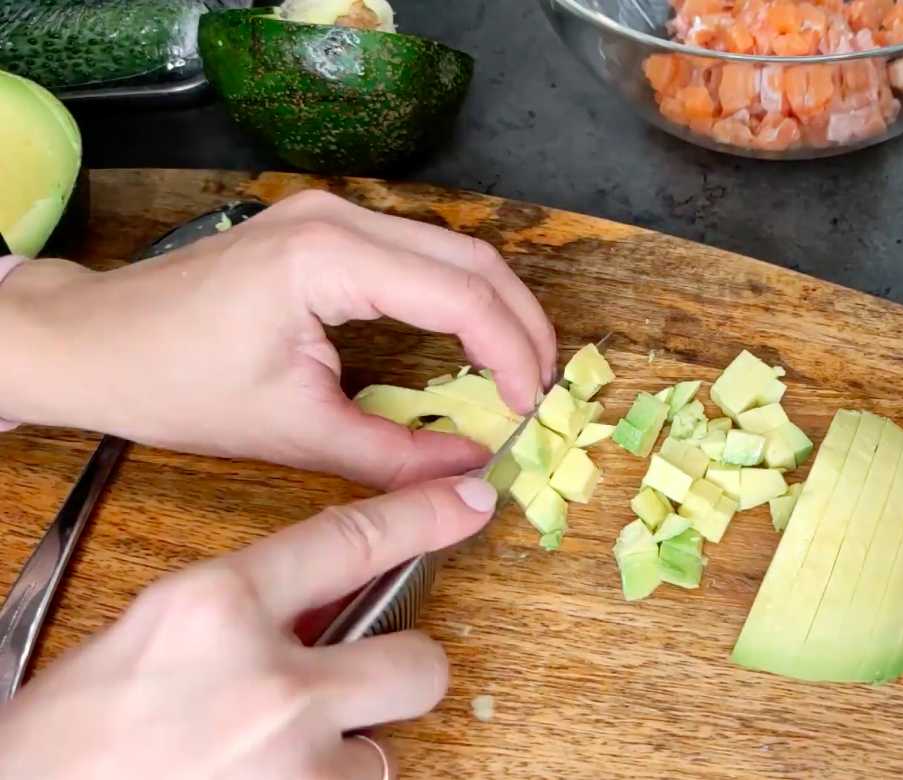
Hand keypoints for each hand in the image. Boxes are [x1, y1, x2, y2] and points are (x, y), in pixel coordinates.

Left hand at [0, 190, 556, 488]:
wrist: (92, 344)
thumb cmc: (174, 385)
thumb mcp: (294, 433)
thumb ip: (395, 456)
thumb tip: (474, 471)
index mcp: (329, 258)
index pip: (461, 294)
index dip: (513, 354)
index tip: (529, 412)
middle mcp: (339, 216)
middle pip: (474, 258)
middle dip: (523, 325)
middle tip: (543, 392)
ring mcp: (330, 212)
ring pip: (453, 248)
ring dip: (495, 307)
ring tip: (518, 371)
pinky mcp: (324, 227)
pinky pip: (418, 253)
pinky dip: (457, 296)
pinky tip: (469, 342)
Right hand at [0, 475, 496, 779]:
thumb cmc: (69, 738)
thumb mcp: (153, 638)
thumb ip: (243, 613)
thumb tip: (325, 609)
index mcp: (213, 608)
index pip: (350, 540)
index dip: (422, 517)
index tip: (470, 505)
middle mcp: (267, 681)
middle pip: (420, 663)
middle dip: (398, 675)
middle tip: (350, 690)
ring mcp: (289, 760)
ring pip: (386, 751)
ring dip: (343, 755)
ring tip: (270, 761)